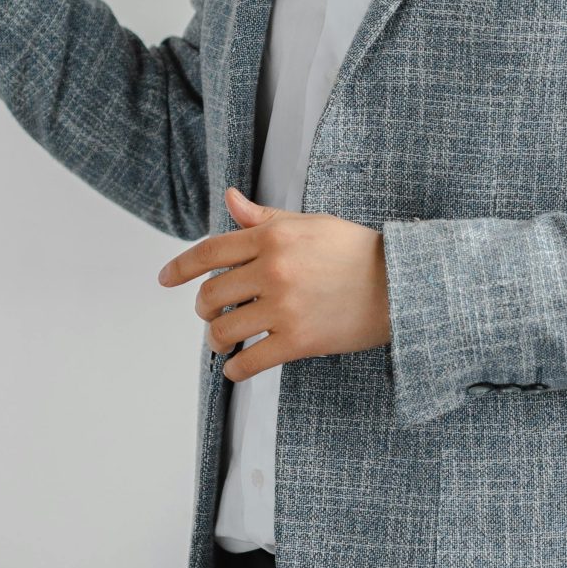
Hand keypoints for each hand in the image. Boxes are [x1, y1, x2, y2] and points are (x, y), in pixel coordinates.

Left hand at [157, 188, 392, 380]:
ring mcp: (284, 307)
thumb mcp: (309, 224)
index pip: (209, 251)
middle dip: (204, 310)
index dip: (180, 268)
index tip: (164, 280)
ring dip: (217, 340)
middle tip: (211, 316)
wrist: (402, 284)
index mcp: (272, 237)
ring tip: (224, 342)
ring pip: (224, 330)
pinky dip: (236, 369)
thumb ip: (264, 218)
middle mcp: (272, 270)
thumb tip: (228, 199)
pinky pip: (250, 361)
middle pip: (211, 295)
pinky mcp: (298, 341)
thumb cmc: (356, 250)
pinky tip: (237, 368)